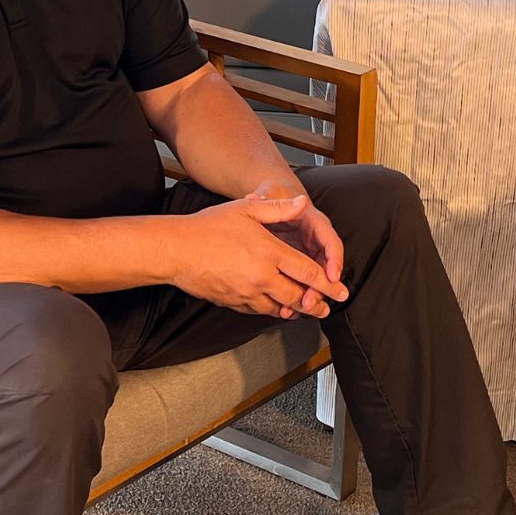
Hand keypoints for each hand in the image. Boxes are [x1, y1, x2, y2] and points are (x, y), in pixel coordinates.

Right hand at [173, 196, 349, 318]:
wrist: (175, 250)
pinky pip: (258, 311)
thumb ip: (277, 208)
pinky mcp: (232, 302)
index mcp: (269, 253)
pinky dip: (270, 310)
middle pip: (297, 297)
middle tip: (326, 307)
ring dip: (294, 310)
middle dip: (315, 304)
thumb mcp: (246, 210)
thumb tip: (301, 203)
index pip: (308, 272)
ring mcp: (246, 293)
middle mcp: (261, 277)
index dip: (328, 284)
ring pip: (278, 308)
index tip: (340, 291)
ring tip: (305, 311)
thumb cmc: (208, 227)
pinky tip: (275, 307)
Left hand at [247, 178, 346, 316]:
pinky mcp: (298, 263)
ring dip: (311, 294)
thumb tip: (255, 198)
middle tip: (312, 301)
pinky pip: (303, 281)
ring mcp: (308, 252)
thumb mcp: (270, 193)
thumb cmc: (274, 195)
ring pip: (316, 277)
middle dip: (322, 286)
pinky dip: (298, 295)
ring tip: (301, 309)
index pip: (330, 241)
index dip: (334, 260)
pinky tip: (289, 308)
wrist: (273, 200)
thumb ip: (265, 197)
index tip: (332, 276)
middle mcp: (316, 239)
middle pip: (326, 266)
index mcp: (314, 222)